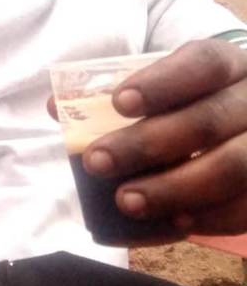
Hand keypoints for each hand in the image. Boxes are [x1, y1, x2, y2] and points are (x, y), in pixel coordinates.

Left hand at [81, 40, 246, 237]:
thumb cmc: (195, 105)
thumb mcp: (166, 89)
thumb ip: (115, 95)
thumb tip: (56, 106)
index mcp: (228, 64)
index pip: (203, 63)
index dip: (162, 83)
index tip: (117, 103)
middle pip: (209, 121)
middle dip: (147, 144)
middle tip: (96, 162)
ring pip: (234, 167)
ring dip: (174, 188)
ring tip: (125, 200)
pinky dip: (209, 217)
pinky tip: (173, 222)